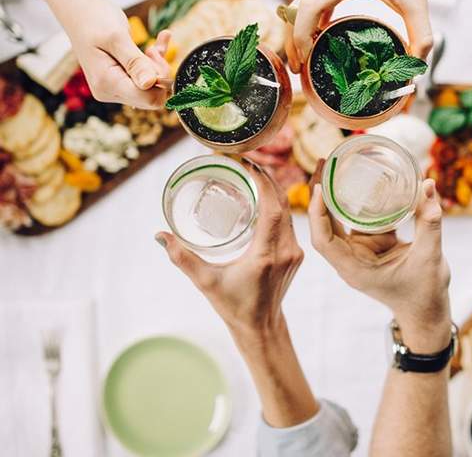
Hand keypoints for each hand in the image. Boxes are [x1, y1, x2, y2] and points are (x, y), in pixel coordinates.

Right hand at [30, 0, 169, 109]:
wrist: (80, 11)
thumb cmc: (94, 19)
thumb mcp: (117, 38)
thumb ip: (135, 62)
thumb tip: (150, 83)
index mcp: (107, 83)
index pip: (149, 99)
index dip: (161, 80)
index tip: (155, 56)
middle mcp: (110, 90)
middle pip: (151, 95)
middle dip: (159, 73)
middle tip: (152, 49)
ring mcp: (115, 87)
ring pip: (151, 87)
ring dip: (157, 65)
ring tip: (153, 46)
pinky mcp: (120, 80)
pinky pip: (146, 78)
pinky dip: (155, 61)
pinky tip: (161, 40)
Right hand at [155, 162, 304, 337]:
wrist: (261, 326)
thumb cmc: (233, 306)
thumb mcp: (205, 281)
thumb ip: (182, 258)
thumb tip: (160, 235)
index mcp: (266, 256)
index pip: (272, 210)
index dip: (265, 184)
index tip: (250, 164)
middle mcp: (285, 251)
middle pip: (282, 205)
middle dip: (268, 180)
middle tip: (249, 162)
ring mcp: (294, 252)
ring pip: (288, 212)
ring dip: (274, 191)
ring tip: (255, 173)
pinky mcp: (295, 254)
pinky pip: (289, 222)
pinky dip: (277, 206)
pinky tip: (264, 196)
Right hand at [287, 0, 435, 71]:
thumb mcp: (417, 0)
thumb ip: (420, 33)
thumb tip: (418, 65)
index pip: (309, 8)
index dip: (301, 35)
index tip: (305, 58)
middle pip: (296, 8)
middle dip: (292, 39)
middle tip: (298, 68)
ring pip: (301, 2)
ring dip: (298, 28)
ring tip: (304, 57)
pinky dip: (310, 18)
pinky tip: (320, 36)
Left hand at [308, 169, 450, 351]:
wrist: (428, 313)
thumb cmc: (425, 293)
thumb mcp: (430, 256)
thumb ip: (429, 220)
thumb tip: (428, 184)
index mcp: (354, 268)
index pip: (323, 240)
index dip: (317, 213)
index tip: (321, 187)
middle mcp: (351, 259)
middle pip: (325, 224)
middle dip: (322, 194)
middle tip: (325, 162)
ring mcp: (361, 251)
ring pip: (342, 219)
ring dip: (339, 194)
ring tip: (338, 164)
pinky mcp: (373, 245)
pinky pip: (362, 219)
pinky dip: (362, 201)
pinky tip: (364, 179)